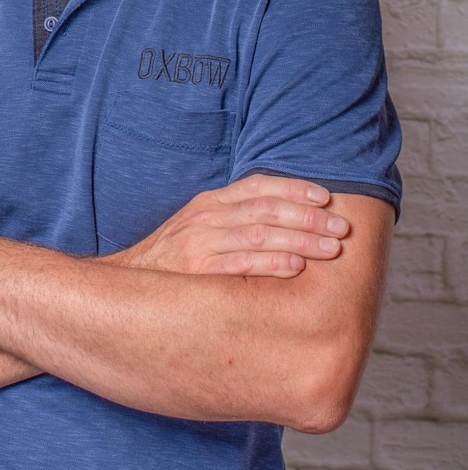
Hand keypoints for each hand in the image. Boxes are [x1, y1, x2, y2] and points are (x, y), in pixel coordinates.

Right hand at [115, 175, 348, 278]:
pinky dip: (272, 262)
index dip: (295, 188)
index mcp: (210, 203)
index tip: (326, 197)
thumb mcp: (200, 228)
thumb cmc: (174, 262)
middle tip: (342, 227)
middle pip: (266, 208)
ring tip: (333, 248)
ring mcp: (200, 242)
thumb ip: (236, 220)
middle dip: (309, 216)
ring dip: (301, 238)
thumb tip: (287, 219)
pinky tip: (297, 265)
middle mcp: (206, 217)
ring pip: (260, 232)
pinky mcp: (197, 271)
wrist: (127, 284)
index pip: (259, 186)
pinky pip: (242, 263)